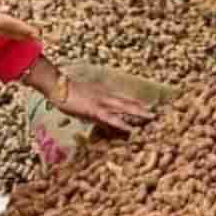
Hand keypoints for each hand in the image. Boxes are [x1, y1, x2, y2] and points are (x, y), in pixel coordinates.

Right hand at [0, 0, 38, 40]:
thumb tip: (6, 9)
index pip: (7, 23)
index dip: (23, 28)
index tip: (36, 32)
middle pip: (6, 32)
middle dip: (23, 34)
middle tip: (39, 37)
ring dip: (12, 33)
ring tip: (27, 34)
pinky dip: (0, 32)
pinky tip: (8, 30)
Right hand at [26, 58, 155, 133]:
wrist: (58, 85)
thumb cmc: (66, 91)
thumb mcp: (82, 97)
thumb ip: (91, 105)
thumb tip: (96, 114)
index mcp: (103, 92)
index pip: (123, 97)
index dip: (135, 101)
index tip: (147, 104)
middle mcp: (106, 95)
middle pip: (128, 102)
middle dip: (142, 107)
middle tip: (157, 111)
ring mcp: (103, 102)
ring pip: (125, 108)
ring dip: (139, 113)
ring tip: (151, 118)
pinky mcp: (96, 110)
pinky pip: (113, 119)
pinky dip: (123, 125)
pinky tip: (132, 130)